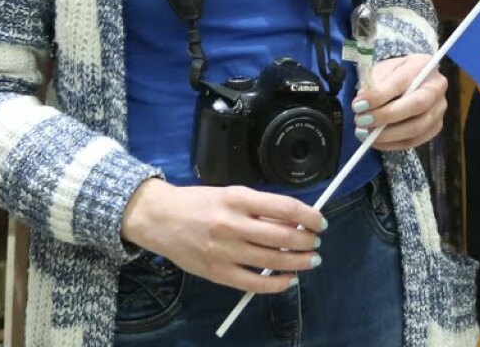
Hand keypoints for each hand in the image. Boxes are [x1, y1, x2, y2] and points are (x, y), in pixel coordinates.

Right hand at [119, 179, 324, 294]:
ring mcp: (224, 251)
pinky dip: (276, 284)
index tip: (320, 222)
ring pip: (272, 260)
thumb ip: (258, 207)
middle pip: (282, 236)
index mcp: (238, 199)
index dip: (308, 216)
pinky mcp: (217, 272)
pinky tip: (289, 280)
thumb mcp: (230, 194)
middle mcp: (232, 224)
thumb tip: (293, 219)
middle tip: (317, 242)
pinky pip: (254, 283)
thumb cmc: (198, 203)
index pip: (284, 207)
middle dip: (307, 241)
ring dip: (298, 261)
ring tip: (311, 260)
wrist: (160, 218)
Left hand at [352, 54, 446, 151]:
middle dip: (386, 116)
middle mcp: (437, 87)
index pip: (402, 81)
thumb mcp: (381, 70)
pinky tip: (374, 141)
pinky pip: (414, 141)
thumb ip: (372, 84)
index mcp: (423, 65)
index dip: (379, 95)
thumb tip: (362, 103)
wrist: (410, 81)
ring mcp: (439, 109)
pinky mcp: (435, 128)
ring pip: (416, 128)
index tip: (358, 105)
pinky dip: (391, 144)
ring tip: (364, 133)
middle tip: (361, 121)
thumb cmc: (393, 74)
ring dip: (387, 134)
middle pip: (416, 105)